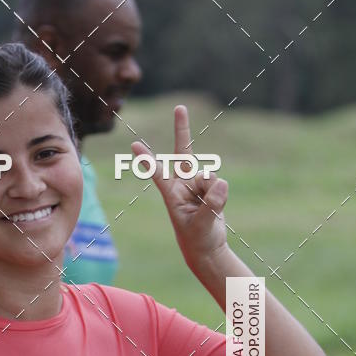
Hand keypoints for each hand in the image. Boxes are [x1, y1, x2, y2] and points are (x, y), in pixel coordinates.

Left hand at [131, 106, 228, 269]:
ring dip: (214, 193)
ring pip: (210, 176)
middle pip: (183, 152)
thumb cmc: (198, 240)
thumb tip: (220, 181)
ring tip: (209, 210)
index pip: (158, 174)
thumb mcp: (202, 226)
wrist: (208, 246)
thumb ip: (211, 205)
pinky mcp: (210, 186)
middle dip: (182, 129)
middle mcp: (182, 184)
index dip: (147, 160)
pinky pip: (220, 183)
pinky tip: (216, 206)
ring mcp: (196, 183)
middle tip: (180, 108)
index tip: (134, 145)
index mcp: (171, 194)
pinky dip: (222, 196)